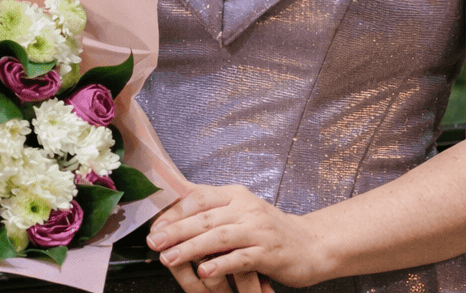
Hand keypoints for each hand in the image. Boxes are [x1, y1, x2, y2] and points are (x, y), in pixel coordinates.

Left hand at [147, 183, 318, 288]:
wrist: (311, 244)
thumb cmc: (269, 230)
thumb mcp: (242, 212)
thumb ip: (215, 211)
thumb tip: (176, 213)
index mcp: (236, 194)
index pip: (199, 197)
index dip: (175, 211)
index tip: (155, 224)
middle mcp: (246, 208)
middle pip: (204, 217)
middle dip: (175, 230)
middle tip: (154, 241)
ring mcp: (258, 229)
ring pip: (218, 237)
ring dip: (190, 248)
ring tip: (169, 258)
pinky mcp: (268, 251)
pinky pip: (240, 258)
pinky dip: (220, 264)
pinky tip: (204, 272)